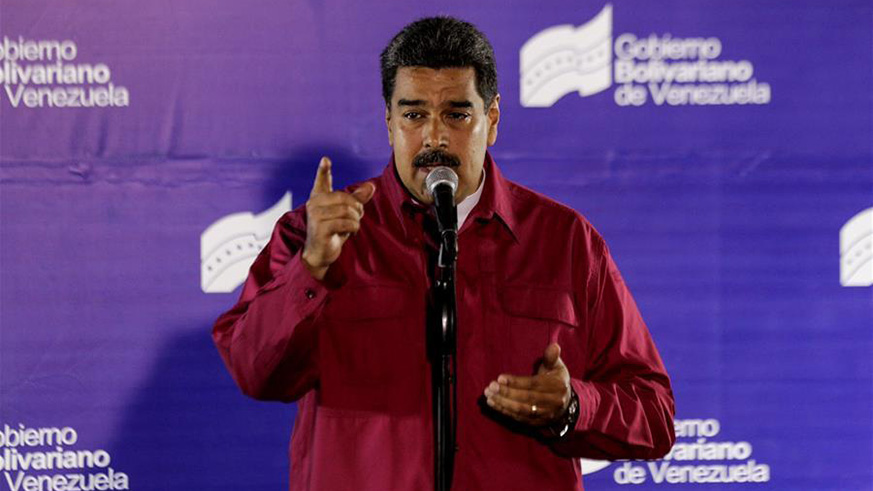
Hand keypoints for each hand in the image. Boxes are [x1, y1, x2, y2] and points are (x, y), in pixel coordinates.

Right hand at [301, 157, 375, 279]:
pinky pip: (345, 223)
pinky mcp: (320, 228)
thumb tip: (371, 186)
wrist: (320, 253)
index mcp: (319, 198)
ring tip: (353, 226)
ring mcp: (315, 216)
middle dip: (357, 208)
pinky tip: (350, 233)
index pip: (321, 181)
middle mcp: (314, 204)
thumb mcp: (346, 213)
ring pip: (347, 211)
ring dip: (356, 220)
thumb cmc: (333, 231)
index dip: (323, 170)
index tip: (326, 159)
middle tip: (357, 217)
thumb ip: (357, 199)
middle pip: (345, 198)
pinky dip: (353, 228)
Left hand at [483, 343, 570, 426]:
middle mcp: (553, 402)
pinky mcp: (538, 423)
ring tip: (488, 396)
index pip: (534, 384)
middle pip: (526, 398)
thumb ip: (551, 357)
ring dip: (503, 404)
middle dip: (506, 393)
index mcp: (557, 386)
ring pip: (521, 410)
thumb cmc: (556, 379)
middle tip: (490, 387)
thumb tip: (554, 346)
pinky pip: (519, 418)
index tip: (499, 377)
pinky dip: (505, 412)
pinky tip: (494, 404)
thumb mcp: (557, 366)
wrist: (566, 403)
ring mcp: (545, 414)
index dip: (516, 382)